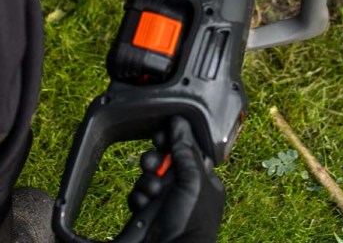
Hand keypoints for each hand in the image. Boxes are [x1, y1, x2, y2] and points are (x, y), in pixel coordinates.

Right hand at [127, 117, 224, 242]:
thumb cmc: (191, 220)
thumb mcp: (192, 180)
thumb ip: (184, 149)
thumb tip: (179, 121)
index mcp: (203, 180)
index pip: (188, 150)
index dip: (174, 140)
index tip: (162, 133)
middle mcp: (185, 189)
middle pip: (165, 160)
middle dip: (155, 159)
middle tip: (151, 162)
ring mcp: (165, 200)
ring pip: (149, 175)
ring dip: (147, 180)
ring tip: (151, 191)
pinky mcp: (147, 211)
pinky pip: (138, 193)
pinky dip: (139, 197)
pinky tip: (143, 204)